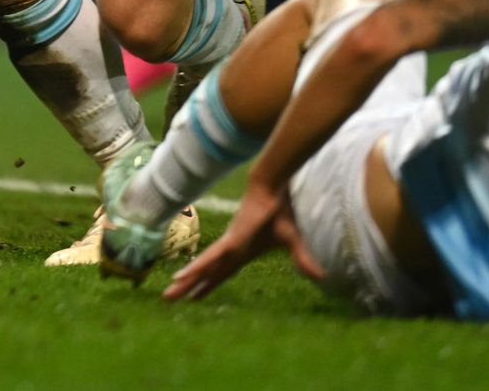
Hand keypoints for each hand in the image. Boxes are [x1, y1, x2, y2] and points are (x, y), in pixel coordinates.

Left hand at [162, 178, 319, 301]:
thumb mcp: (292, 241)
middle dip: (189, 286)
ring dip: (188, 279)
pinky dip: (199, 267)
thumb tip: (321, 277)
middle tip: (168, 299)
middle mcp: (231, 250)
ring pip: (205, 267)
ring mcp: (230, 244)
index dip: (207, 284)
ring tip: (170, 291)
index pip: (221, 273)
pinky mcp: (233, 240)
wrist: (274, 188)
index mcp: (241, 252)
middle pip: (208, 273)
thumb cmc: (280, 211)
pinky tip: (184, 275)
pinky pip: (214, 258)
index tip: (192, 297)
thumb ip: (302, 259)